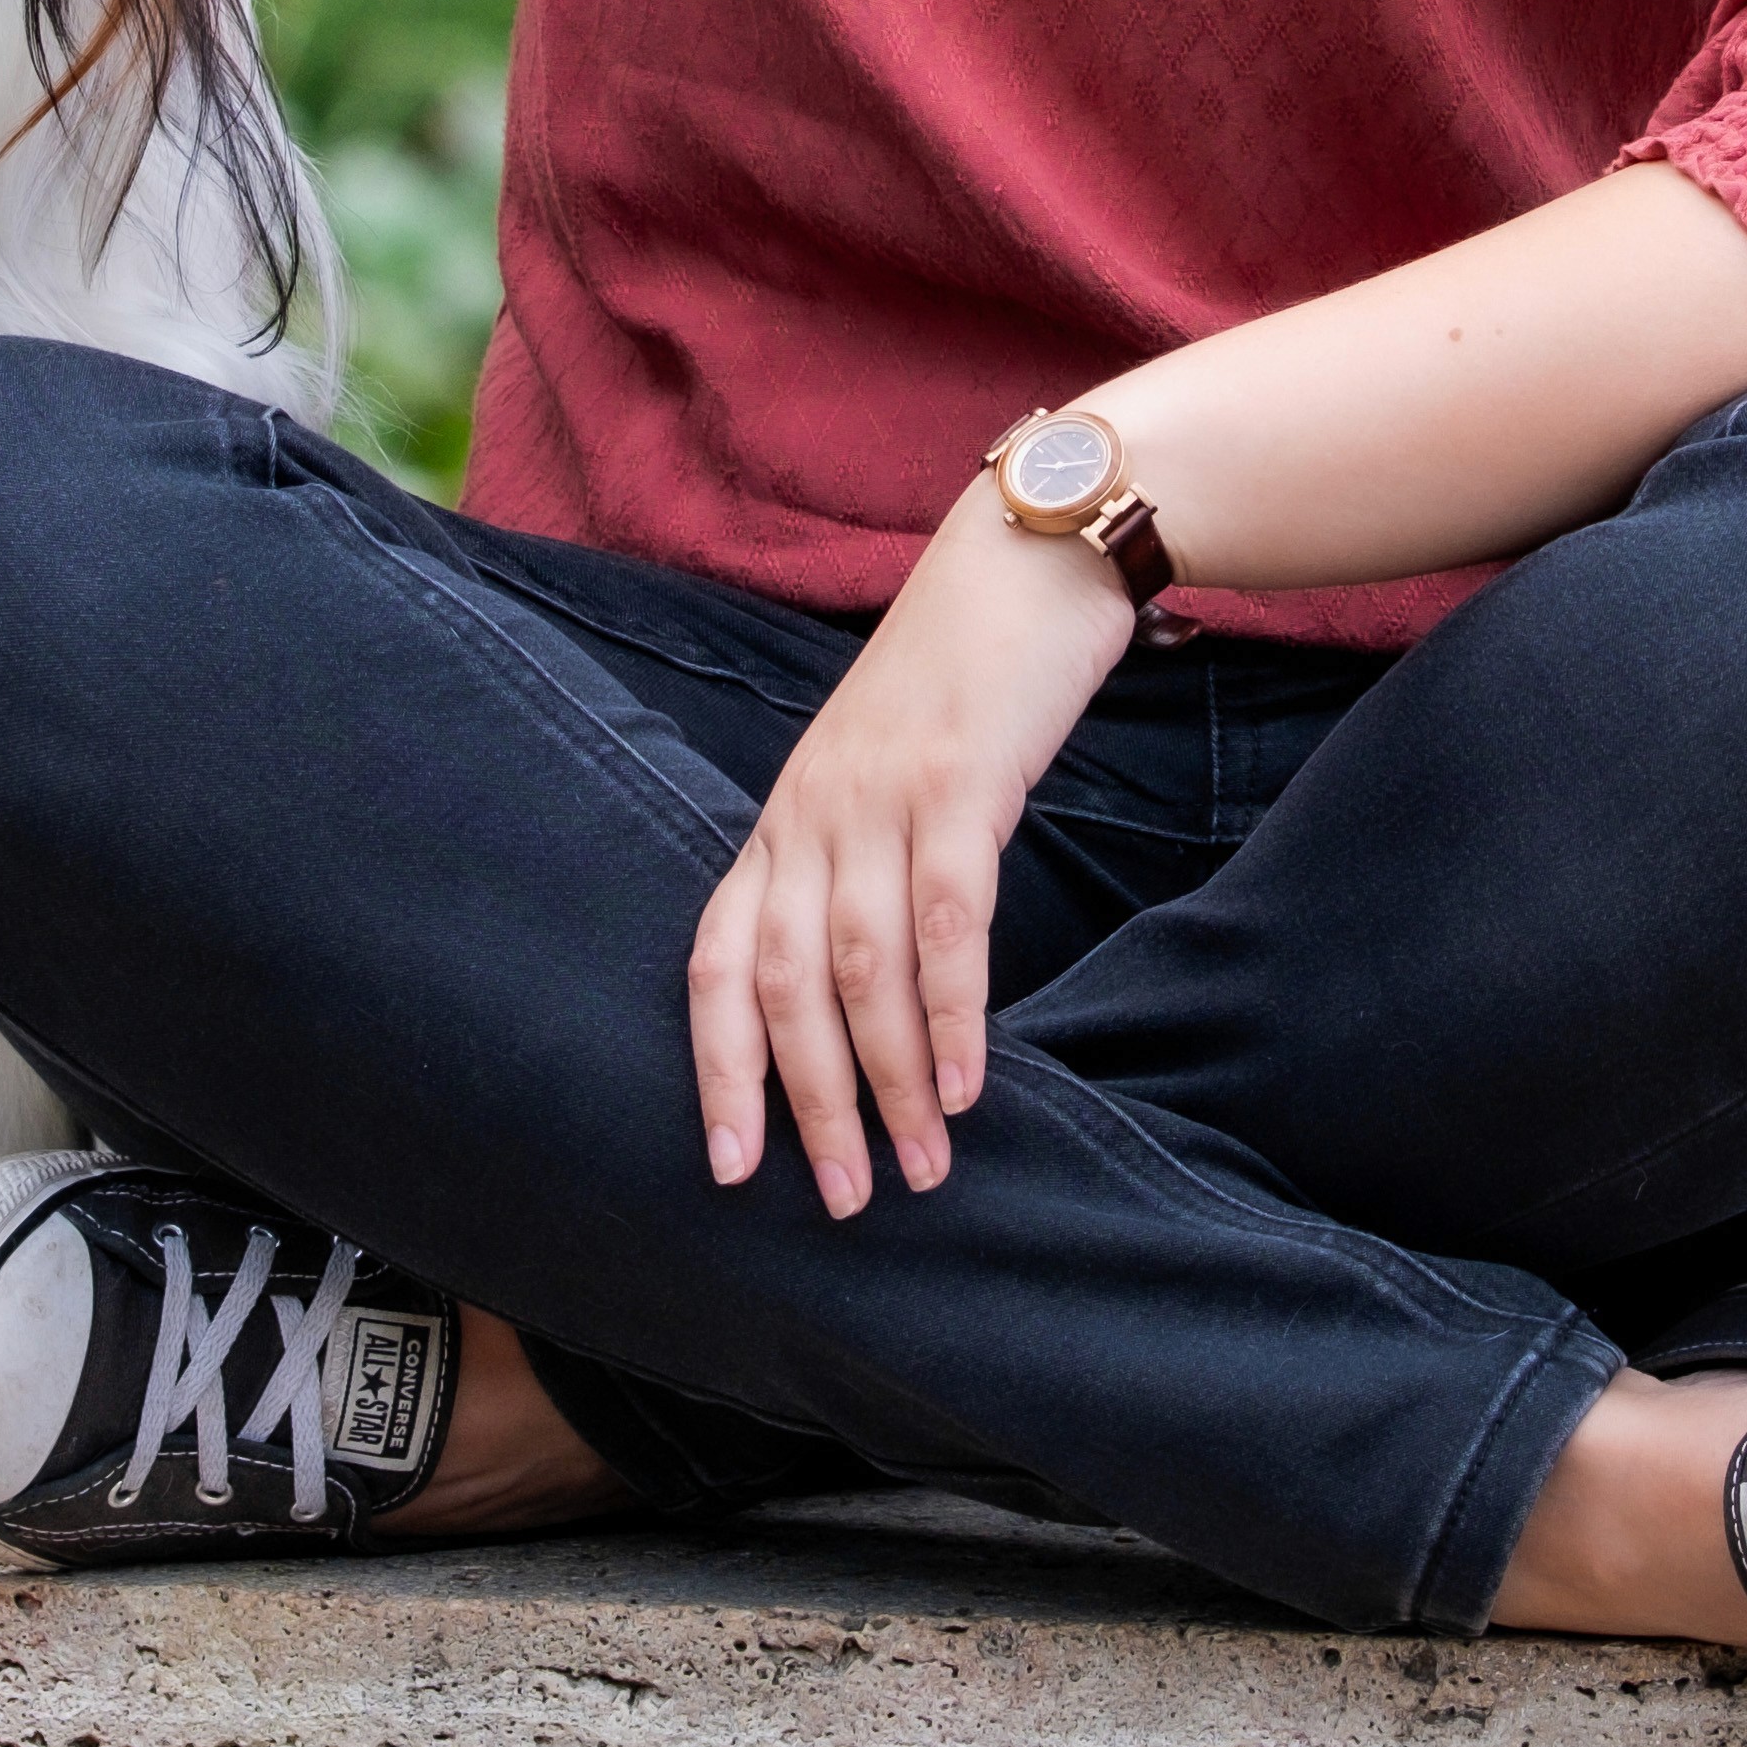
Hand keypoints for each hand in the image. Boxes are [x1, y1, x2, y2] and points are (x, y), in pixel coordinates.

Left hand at [688, 481, 1138, 1216]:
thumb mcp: (885, 768)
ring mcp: (881, 793)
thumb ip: (860, 858)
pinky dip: (954, 1010)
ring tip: (922, 1166)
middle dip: (807, 1104)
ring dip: (890, 1080)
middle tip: (841, 1199)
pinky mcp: (962, 778)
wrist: (1031, 547)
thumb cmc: (965, 672)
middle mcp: (812, 809)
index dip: (716, 1068)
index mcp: (784, 814)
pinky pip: (947, 917)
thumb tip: (865, 983)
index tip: (731, 1167)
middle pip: (781, 984)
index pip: (717, 958)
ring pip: (859, 967)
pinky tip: (971, 1081)